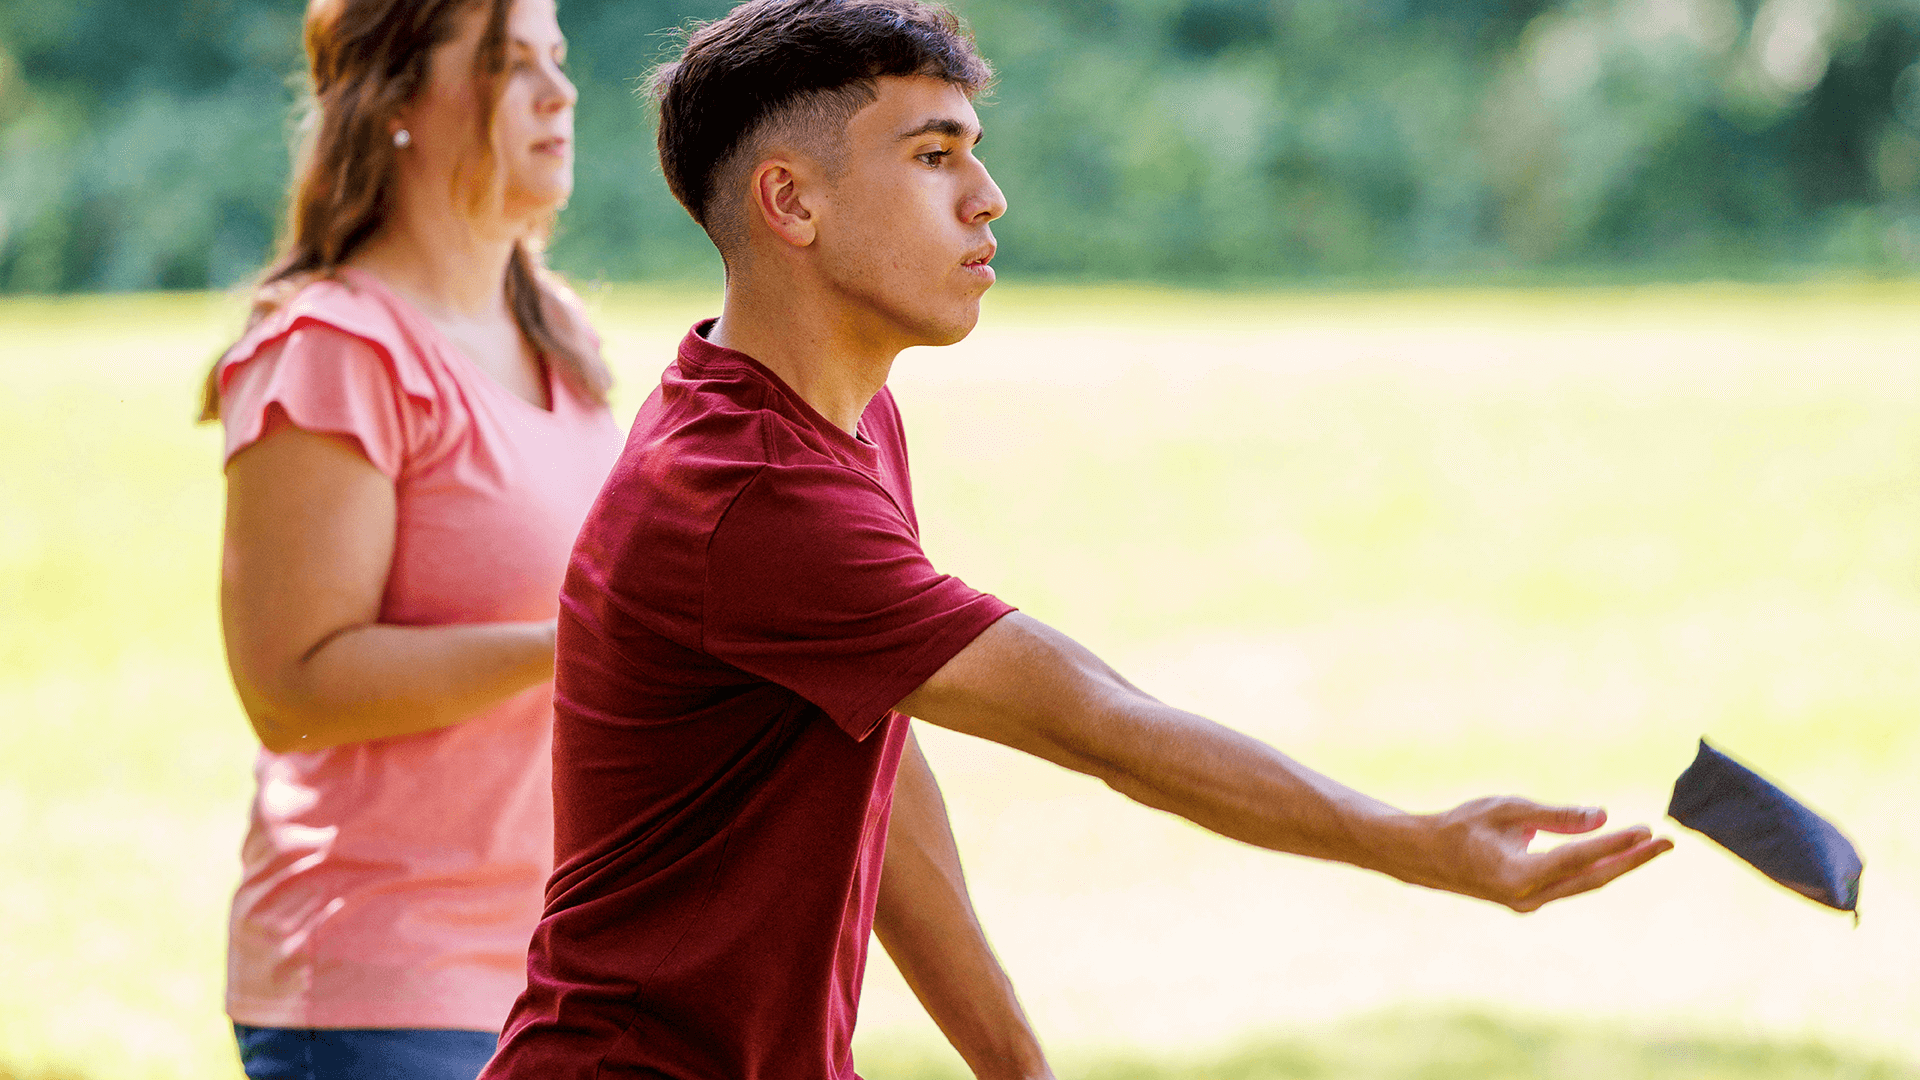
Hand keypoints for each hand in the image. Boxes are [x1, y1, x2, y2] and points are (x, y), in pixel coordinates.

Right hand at [1405, 797, 1671, 912]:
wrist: (1423, 855)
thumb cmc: (1460, 825)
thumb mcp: (1507, 809)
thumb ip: (1555, 816)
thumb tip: (1602, 818)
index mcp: (1519, 875)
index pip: (1580, 858)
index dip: (1616, 845)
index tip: (1646, 831)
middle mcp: (1529, 897)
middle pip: (1593, 879)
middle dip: (1632, 860)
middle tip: (1667, 843)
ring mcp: (1529, 903)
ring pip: (1584, 884)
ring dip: (1618, 865)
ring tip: (1649, 847)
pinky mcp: (1528, 899)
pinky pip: (1571, 884)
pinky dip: (1595, 868)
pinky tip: (1614, 856)